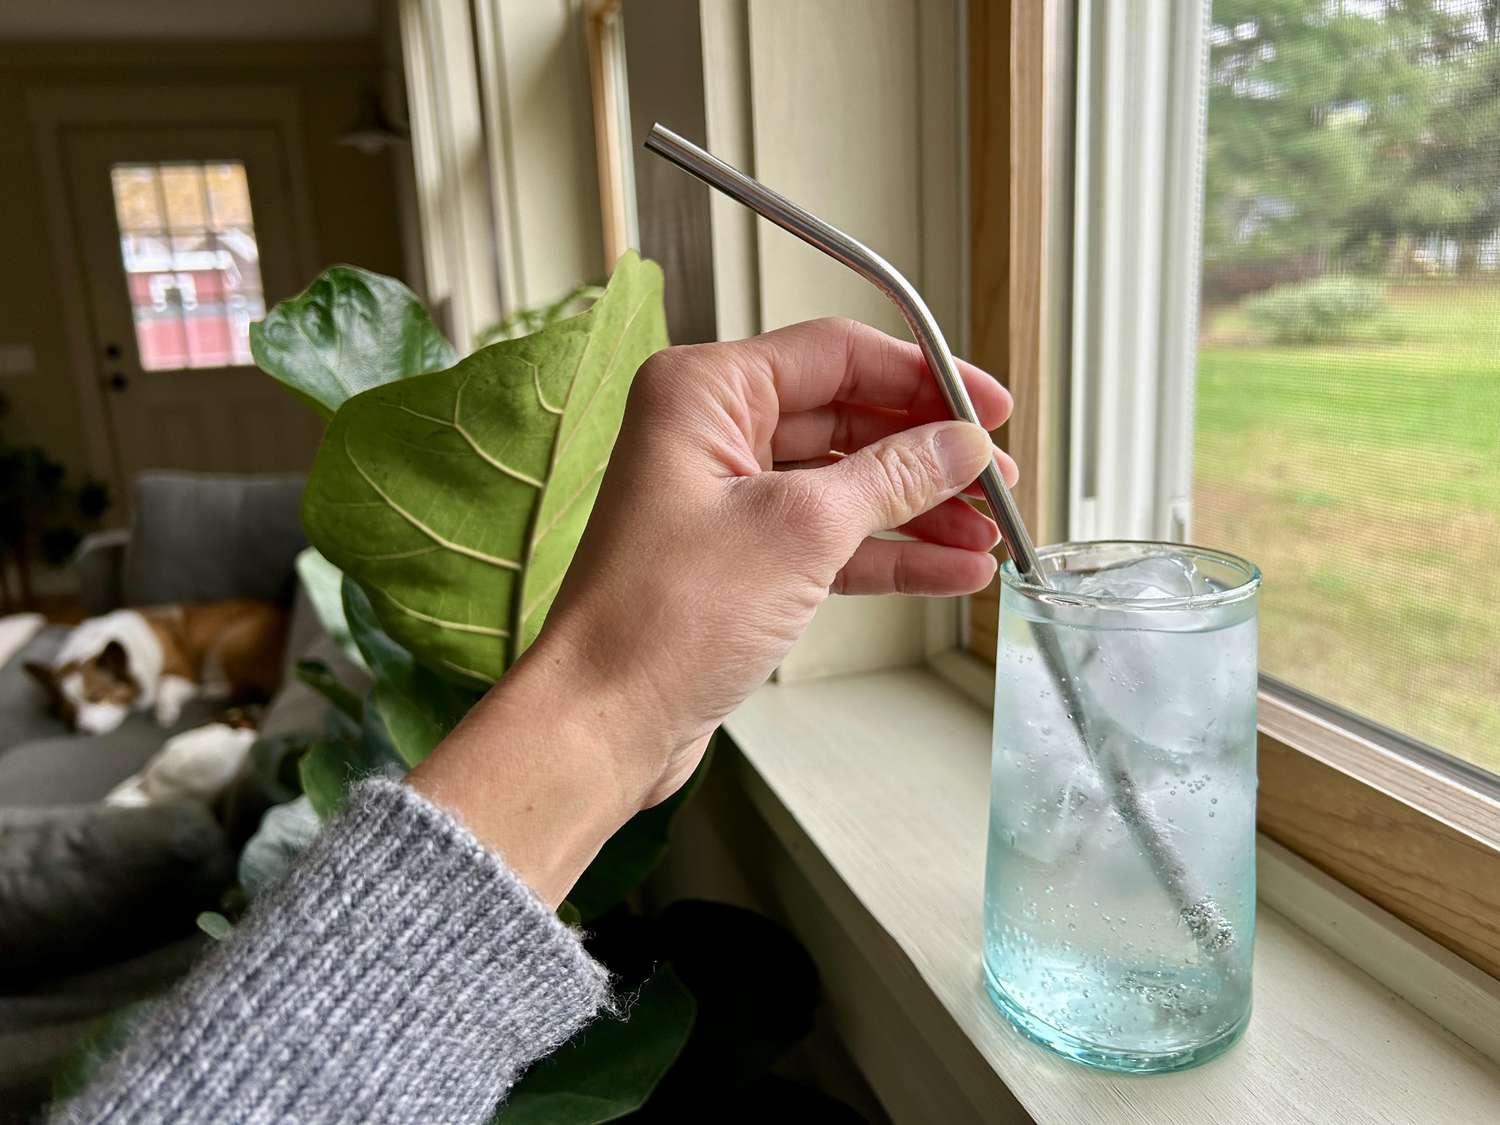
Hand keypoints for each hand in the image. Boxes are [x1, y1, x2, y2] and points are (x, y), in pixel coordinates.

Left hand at [409, 318, 1013, 903]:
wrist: (605, 721)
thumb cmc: (660, 619)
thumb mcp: (799, 531)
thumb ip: (892, 478)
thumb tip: (960, 444)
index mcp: (704, 392)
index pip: (837, 354)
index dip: (924, 377)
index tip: (990, 406)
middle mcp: (710, 434)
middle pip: (848, 418)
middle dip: (929, 452)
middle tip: (998, 479)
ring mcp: (726, 499)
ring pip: (846, 484)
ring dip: (920, 510)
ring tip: (989, 533)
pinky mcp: (740, 559)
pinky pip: (831, 539)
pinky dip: (889, 553)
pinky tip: (950, 568)